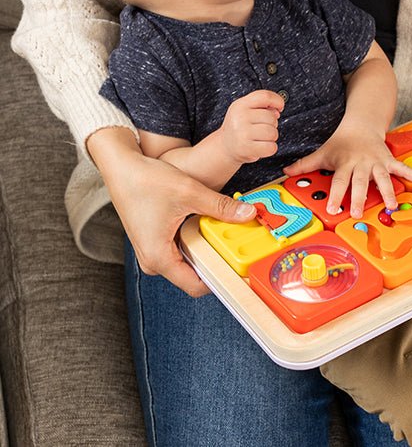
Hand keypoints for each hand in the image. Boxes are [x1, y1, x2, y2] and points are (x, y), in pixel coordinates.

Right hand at [87, 127, 255, 296]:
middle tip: (239, 247)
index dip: (221, 280)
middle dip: (217, 262)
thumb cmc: (146, 181)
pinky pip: (180, 250)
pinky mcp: (154, 242)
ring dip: (206, 249)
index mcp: (158, 258)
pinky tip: (208, 226)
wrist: (121, 167)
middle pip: (194, 274)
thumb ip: (221, 207)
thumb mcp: (190, 192)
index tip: (241, 271)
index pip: (196, 286)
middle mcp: (153, 261)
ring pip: (188, 261)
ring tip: (226, 233)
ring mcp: (152, 252)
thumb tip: (248, 214)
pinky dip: (195, 240)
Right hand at [218, 90, 283, 164]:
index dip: (277, 100)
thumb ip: (262, 107)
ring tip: (262, 138)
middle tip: (263, 128)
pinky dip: (270, 148)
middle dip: (273, 124)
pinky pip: (271, 147)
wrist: (224, 147)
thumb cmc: (240, 128)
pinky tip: (262, 146)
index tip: (280, 107)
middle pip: (271, 117)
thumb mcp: (245, 111)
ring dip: (272, 137)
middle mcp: (240, 117)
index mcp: (240, 105)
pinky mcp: (246, 148)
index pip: (265, 96)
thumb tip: (277, 111)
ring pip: (273, 133)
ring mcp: (242, 133)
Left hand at [283, 124, 411, 218]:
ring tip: (392, 206)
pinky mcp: (389, 160)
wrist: (361, 124)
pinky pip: (403, 168)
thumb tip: (285, 171)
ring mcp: (377, 162)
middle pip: (360, 182)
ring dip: (387, 192)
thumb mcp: (322, 152)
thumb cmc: (341, 142)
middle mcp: (361, 163)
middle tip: (359, 213)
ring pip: (382, 178)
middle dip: (360, 197)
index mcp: (345, 163)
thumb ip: (305, 164)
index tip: (334, 208)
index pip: (339, 181)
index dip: (336, 195)